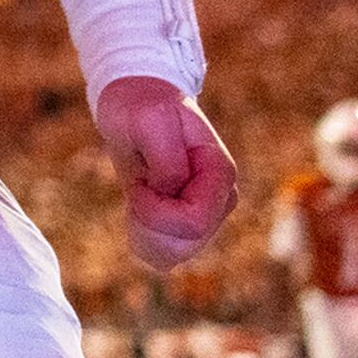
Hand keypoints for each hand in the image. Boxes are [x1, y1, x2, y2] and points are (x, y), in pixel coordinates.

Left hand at [95, 76, 238, 271]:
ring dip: (143, 230)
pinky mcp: (186, 225)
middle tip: (140, 186)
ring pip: (171, 256)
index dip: (156, 209)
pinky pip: (164, 256)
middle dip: (147, 223)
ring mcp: (206, 215)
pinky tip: (139, 208)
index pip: (194, 223)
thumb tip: (172, 196)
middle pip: (183, 245)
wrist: (138, 101)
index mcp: (220, 173)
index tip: (142, 180)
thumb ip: (167, 162)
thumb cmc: (143, 107)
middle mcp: (220, 200)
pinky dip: (142, 238)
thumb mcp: (150, 121)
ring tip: (140, 194)